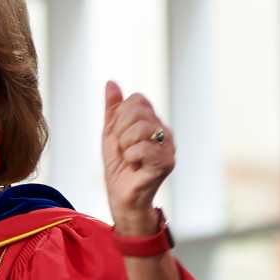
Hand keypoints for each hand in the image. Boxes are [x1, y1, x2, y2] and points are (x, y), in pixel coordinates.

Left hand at [101, 80, 173, 234]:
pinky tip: (135, 167)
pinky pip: (142, 148)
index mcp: (153, 122)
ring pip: (140, 128)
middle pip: (137, 111)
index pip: (137, 100)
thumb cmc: (118, 168)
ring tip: (129, 158)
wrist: (121, 197)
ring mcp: (168, 146)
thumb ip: (112, 109)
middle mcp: (165, 131)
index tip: (118, 135)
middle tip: (123, 149)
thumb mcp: (110, 134)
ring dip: (125, 146)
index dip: (120, 116)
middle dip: (120, 131)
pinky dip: (131, 158)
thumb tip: (111, 82)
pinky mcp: (167, 162)